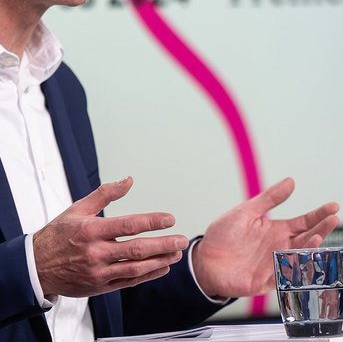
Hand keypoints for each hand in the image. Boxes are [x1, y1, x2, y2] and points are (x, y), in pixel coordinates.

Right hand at [33, 177, 188, 297]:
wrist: (34, 267)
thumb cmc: (58, 235)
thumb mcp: (78, 209)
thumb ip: (105, 194)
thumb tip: (129, 180)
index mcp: (91, 230)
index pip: (128, 225)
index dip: (152, 222)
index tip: (170, 219)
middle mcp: (95, 253)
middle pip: (136, 249)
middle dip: (163, 244)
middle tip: (182, 240)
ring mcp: (98, 272)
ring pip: (135, 268)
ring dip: (159, 261)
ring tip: (176, 254)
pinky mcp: (98, 287)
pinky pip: (128, 282)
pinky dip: (147, 276)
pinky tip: (162, 267)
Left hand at [192, 177, 338, 298]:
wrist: (203, 259)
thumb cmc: (224, 235)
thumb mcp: (247, 211)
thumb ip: (270, 198)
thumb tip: (290, 181)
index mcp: (277, 230)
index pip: (304, 221)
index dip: (319, 214)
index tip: (333, 206)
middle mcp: (279, 247)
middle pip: (306, 238)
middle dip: (321, 229)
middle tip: (333, 219)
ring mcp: (273, 264)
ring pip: (298, 258)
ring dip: (308, 249)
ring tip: (317, 237)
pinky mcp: (264, 282)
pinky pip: (282, 278)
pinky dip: (292, 272)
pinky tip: (299, 263)